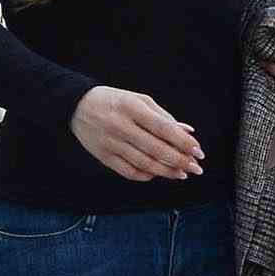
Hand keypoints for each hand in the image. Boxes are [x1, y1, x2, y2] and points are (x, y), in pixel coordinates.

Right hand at [70, 86, 203, 181]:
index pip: (163, 128)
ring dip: (167, 172)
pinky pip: (129, 171)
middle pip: (156, 149)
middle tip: (195, 167)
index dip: (183, 142)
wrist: (76, 105)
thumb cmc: (114, 101)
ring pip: (144, 163)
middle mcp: (121, 126)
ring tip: (182, 174)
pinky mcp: (103, 156)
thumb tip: (188, 132)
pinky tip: (157, 174)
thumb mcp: (139, 100)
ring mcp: (111, 143)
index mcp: (132, 108)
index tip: (198, 151)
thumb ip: (164, 116)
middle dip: (180, 161)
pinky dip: (146, 175)